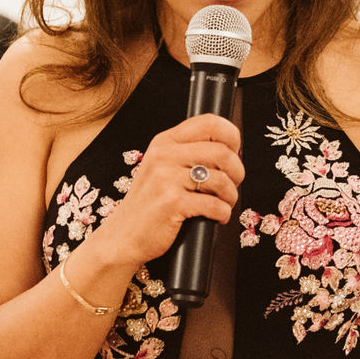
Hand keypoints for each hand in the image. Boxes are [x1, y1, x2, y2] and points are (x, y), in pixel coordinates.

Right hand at [87, 114, 244, 267]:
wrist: (122, 236)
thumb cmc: (148, 204)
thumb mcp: (160, 168)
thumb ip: (187, 154)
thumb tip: (231, 151)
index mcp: (164, 142)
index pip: (209, 122)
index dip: (231, 135)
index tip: (235, 151)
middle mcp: (164, 156)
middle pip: (222, 152)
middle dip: (237, 171)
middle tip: (234, 184)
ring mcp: (166, 179)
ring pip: (221, 179)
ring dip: (231, 195)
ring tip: (225, 203)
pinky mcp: (172, 203)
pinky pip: (214, 205)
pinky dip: (223, 213)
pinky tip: (218, 217)